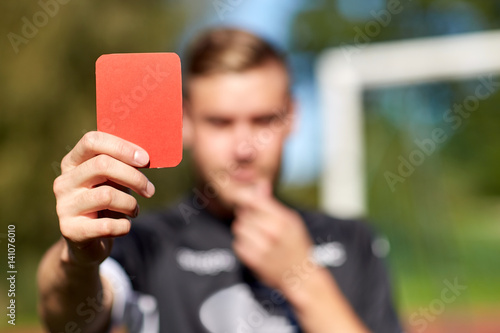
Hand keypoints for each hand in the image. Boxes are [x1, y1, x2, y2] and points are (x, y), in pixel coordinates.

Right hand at [53, 131, 154, 266]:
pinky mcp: (70, 230)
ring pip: (107, 195)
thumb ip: (123, 165)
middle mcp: (64, 181)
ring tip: (134, 210)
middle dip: (134, 177)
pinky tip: (124, 225)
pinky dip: (123, 225)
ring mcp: (64, 206)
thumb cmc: (106, 203)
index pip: (92, 141)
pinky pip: (106, 225)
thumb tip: (146, 156)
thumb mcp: (113, 180)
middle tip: (150, 190)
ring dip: (130, 204)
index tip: (145, 159)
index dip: (122, 147)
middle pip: (102, 165)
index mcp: (73, 162)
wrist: (87, 242)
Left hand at [231, 180, 312, 292]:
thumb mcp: (291, 221)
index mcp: (283, 219)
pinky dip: (243, 244)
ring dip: (244, 231)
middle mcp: (273, 232)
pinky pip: (237, 244)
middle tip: (257, 224)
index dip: (247, 200)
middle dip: (247, 217)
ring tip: (256, 236)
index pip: (254, 201)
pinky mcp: (254, 261)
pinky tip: (255, 247)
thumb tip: (260, 183)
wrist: (301, 276)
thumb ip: (272, 203)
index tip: (247, 204)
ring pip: (238, 228)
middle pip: (244, 214)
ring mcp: (263, 247)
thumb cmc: (296, 245)